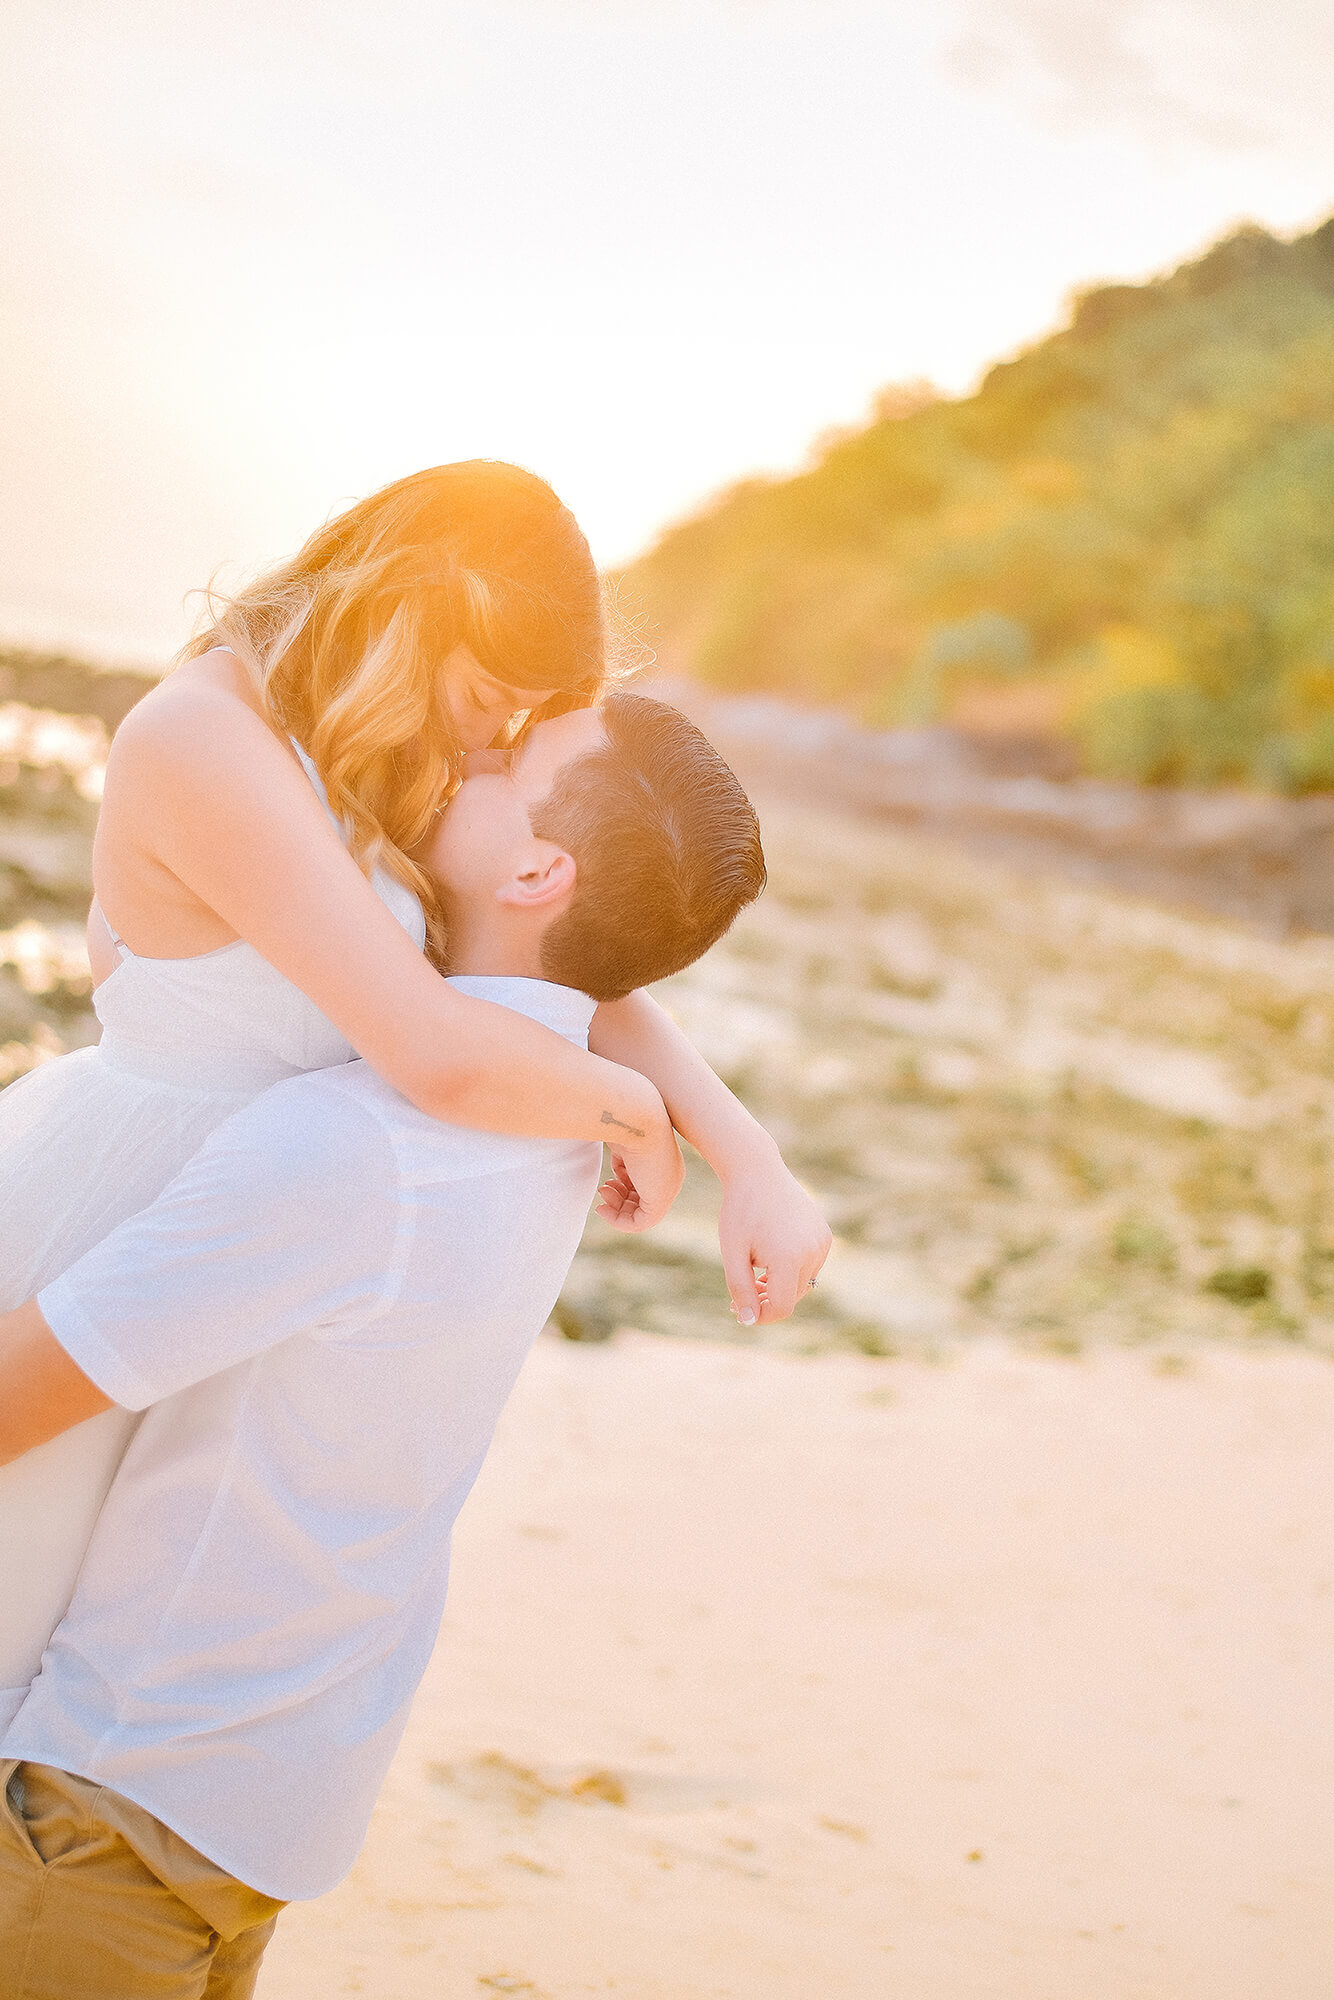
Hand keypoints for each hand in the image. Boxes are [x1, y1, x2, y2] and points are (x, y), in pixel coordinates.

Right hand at [594, 1125, 683, 1232]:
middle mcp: (669, 1176)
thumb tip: (615, 1175)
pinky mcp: (659, 1201)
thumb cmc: (628, 1122)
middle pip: (643, 1199)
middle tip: (603, 1190)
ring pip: (641, 1214)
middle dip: (619, 1198)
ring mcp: (667, 1189)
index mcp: (664, 1160)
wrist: (639, 1117)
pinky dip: (618, 1221)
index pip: (645, 1183)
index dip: (623, 1186)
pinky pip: (639, 1224)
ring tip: (603, 1193)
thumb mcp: (624, 1142)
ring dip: (616, 1208)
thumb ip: (623, 1162)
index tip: (606, 1181)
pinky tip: (601, 1208)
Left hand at [719, 1149, 831, 1324]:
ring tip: (754, 1271)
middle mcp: (812, 1252)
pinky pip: (810, 1265)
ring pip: (802, 1282)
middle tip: (741, 1291)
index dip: (761, 1316)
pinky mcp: (825, 1235)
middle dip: (767, 1299)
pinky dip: (792, 1268)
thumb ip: (740, 1289)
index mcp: (788, 1258)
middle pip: (793, 1296)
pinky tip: (770, 1255)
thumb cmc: (740, 1211)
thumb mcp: (732, 1253)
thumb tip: (748, 1320)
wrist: (757, 1171)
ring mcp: (822, 1243)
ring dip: (779, 1284)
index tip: (739, 1310)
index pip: (782, 1307)